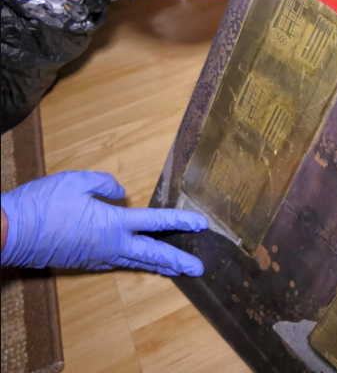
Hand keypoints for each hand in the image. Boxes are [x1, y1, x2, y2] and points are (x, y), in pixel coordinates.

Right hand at [1, 171, 205, 275]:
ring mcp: (99, 257)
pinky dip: (134, 263)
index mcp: (114, 224)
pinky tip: (139, 263)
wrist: (10, 232)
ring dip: (159, 266)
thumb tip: (121, 193)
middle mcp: (112, 245)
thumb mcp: (76, 181)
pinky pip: (117, 262)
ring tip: (177, 270)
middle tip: (199, 268)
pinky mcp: (86, 262)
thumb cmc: (43, 204)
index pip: (156, 222)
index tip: (201, 224)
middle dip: (178, 261)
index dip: (180, 222)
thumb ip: (105, 185)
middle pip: (153, 254)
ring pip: (136, 262)